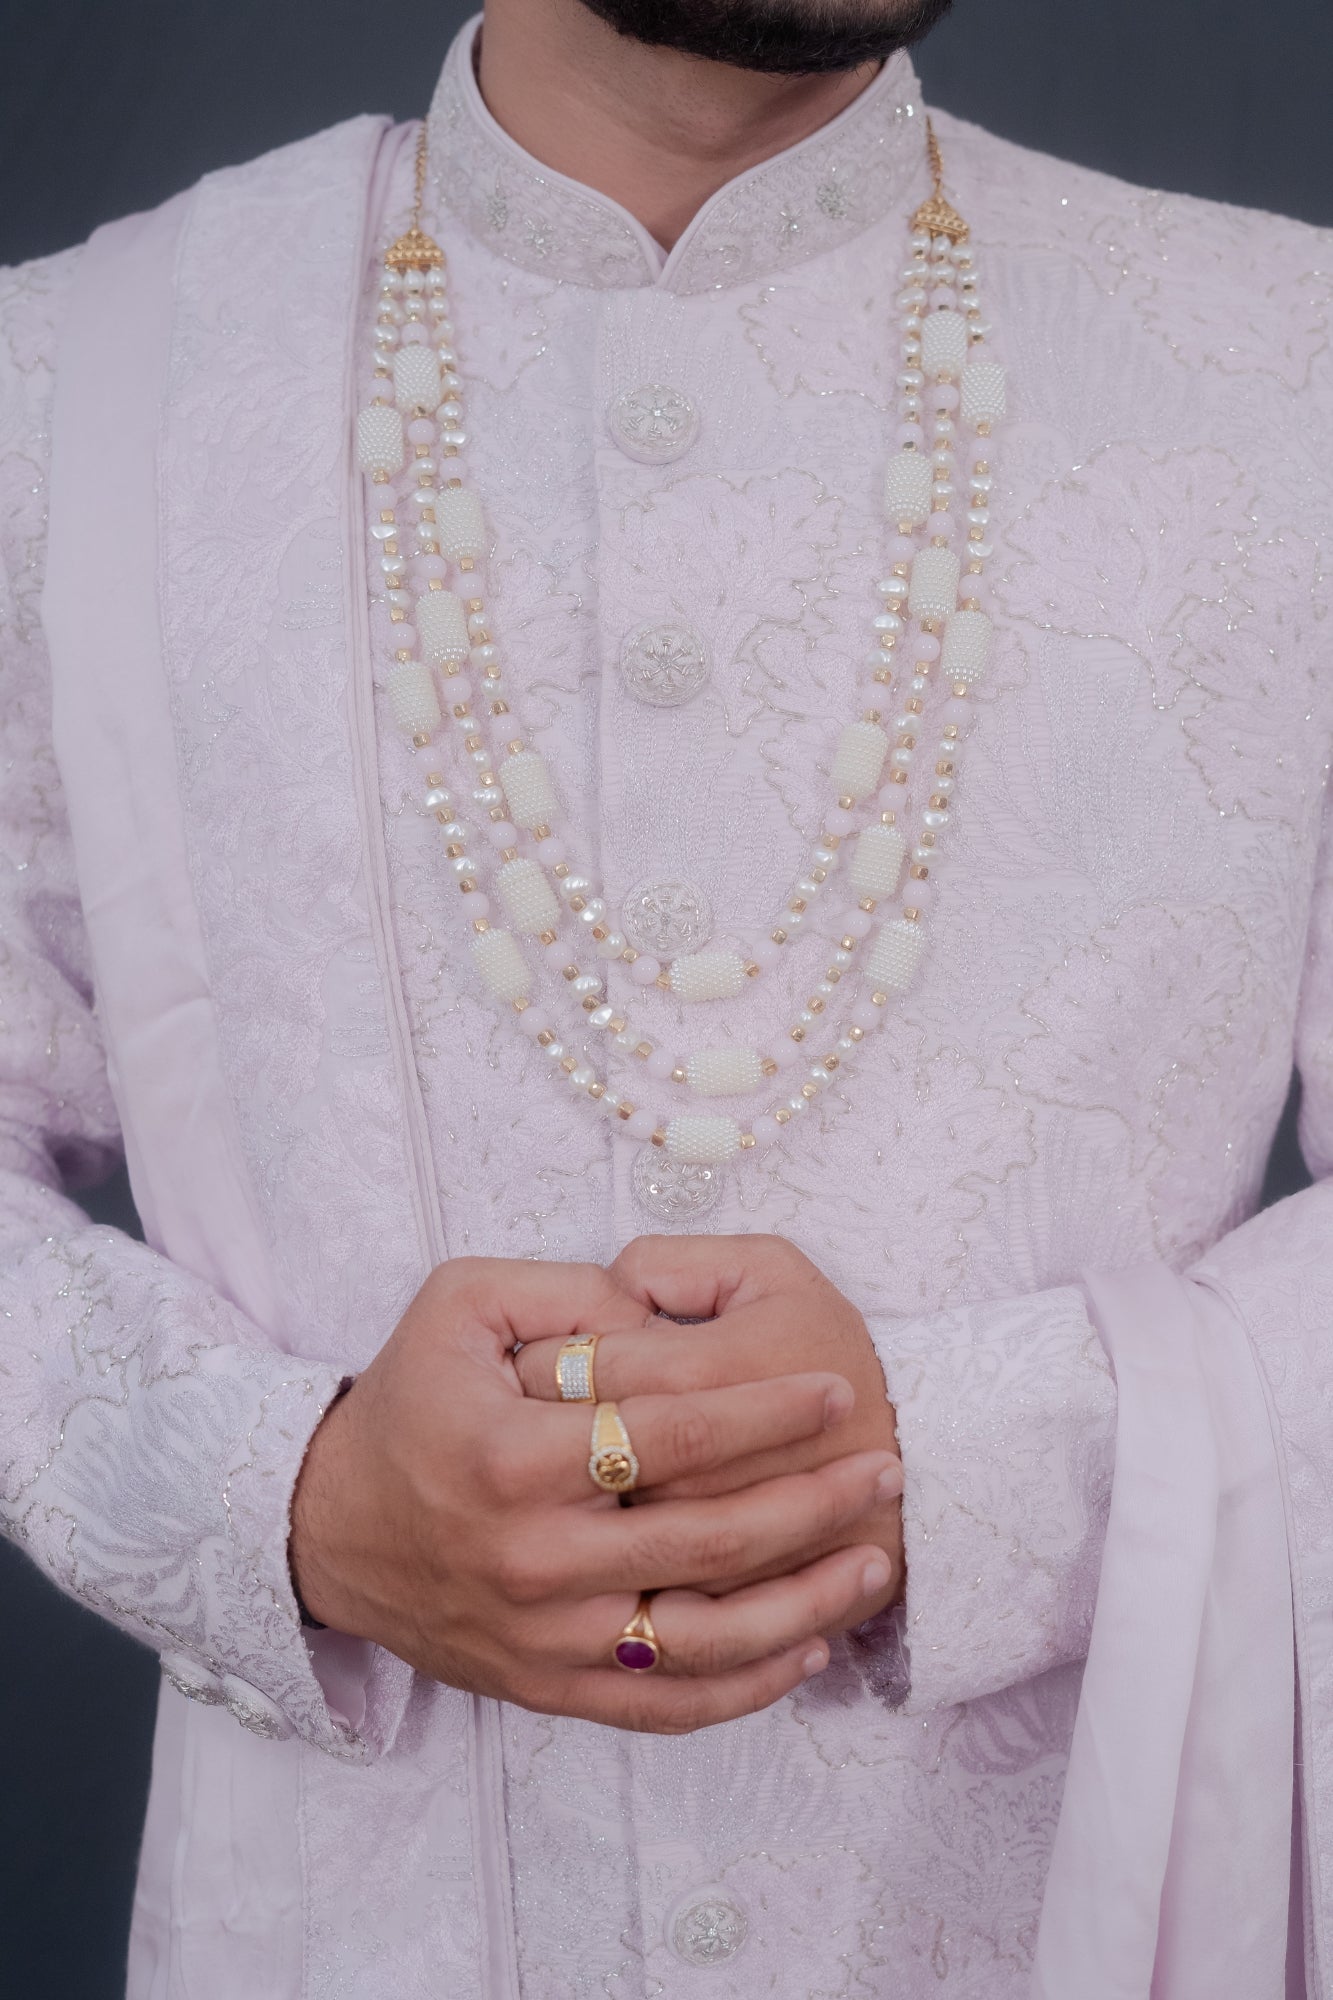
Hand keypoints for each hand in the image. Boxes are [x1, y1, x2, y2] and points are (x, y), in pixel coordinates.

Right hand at [290, 1255, 902, 1732]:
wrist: (327, 1529)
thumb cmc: (408, 1401)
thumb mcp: (459, 1304)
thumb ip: (565, 1294)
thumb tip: (658, 1315)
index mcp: (516, 1457)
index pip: (676, 1434)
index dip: (769, 1411)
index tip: (837, 1389)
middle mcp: (536, 1557)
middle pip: (710, 1539)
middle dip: (816, 1502)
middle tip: (887, 1466)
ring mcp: (545, 1636)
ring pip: (705, 1639)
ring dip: (806, 1605)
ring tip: (874, 1563)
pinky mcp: (547, 1687)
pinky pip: (665, 1705)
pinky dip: (746, 1687)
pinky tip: (806, 1647)